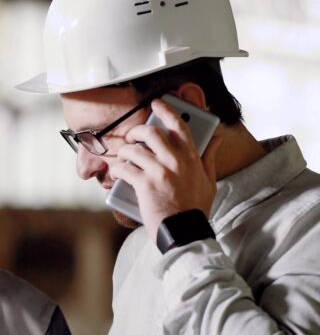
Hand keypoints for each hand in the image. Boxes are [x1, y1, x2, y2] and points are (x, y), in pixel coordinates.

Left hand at [110, 99, 221, 242]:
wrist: (184, 231)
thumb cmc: (195, 207)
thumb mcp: (209, 180)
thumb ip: (209, 157)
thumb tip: (217, 138)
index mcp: (191, 157)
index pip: (178, 126)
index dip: (166, 110)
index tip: (156, 103)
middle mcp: (175, 160)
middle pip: (150, 133)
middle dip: (136, 132)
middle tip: (131, 138)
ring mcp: (159, 171)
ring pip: (133, 150)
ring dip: (124, 152)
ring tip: (123, 159)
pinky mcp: (144, 184)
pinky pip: (124, 168)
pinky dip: (117, 170)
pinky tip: (117, 174)